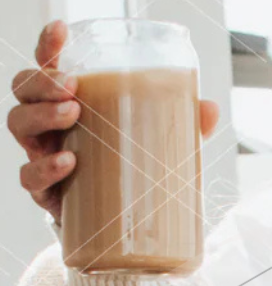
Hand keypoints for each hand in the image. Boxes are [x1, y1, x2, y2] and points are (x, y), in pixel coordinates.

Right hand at [8, 20, 220, 224]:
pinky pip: (30, 177)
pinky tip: (67, 162)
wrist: (119, 226)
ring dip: (41, 115)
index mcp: (70, 103)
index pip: (48, 65)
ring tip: (72, 113)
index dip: (48, 45)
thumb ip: (182, 125)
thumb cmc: (131, 170)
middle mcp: (49, 125)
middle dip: (43, 82)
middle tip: (72, 86)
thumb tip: (210, 107)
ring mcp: (42, 155)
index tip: (61, 31)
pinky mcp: (46, 192)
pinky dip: (45, 168)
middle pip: (24, 89)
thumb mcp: (157, 143)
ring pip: (19, 124)